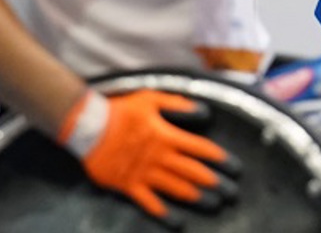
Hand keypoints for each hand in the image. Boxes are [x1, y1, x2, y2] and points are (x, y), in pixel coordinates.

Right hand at [58, 89, 238, 227]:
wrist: (86, 126)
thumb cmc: (120, 110)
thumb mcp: (151, 98)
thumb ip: (177, 104)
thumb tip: (202, 110)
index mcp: (167, 136)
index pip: (201, 149)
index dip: (220, 159)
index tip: (235, 167)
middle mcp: (159, 157)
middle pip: (194, 172)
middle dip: (215, 183)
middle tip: (232, 193)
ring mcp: (144, 173)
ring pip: (176, 188)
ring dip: (197, 197)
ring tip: (214, 204)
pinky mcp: (128, 185)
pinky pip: (149, 202)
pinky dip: (163, 213)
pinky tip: (177, 221)